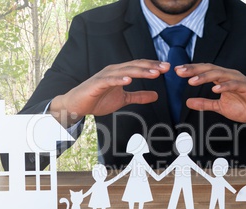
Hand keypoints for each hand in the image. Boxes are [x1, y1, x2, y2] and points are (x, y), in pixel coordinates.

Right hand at [50, 60, 169, 126]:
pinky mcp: (97, 84)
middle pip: (135, 66)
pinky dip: (119, 79)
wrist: (77, 105)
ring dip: (140, 71)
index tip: (167, 68)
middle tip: (165, 68)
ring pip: (125, 71)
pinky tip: (129, 80)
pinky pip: (109, 80)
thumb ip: (139, 96)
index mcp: (120, 72)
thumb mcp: (123, 99)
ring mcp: (105, 76)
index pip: (139, 66)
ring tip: (153, 73)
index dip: (153, 66)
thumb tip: (156, 95)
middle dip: (151, 66)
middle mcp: (114, 70)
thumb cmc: (98, 100)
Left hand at [176, 63, 245, 135]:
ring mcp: (238, 80)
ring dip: (205, 77)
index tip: (177, 71)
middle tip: (180, 71)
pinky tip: (215, 89)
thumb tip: (188, 102)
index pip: (204, 72)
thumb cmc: (245, 106)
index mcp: (222, 79)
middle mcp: (229, 76)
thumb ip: (205, 103)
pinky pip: (234, 85)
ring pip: (220, 74)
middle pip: (209, 69)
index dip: (191, 71)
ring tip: (192, 81)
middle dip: (194, 70)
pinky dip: (224, 86)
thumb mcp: (220, 107)